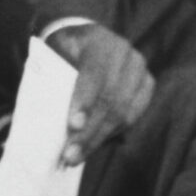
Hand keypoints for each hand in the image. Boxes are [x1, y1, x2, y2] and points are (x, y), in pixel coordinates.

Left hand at [46, 21, 153, 164]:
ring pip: (123, 112)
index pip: (93, 74)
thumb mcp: (52, 56)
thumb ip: (52, 80)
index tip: (72, 125)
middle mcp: (124, 52)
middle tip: (70, 155)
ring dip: (99, 138)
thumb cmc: (62, 52)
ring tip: (77, 156)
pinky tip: (94, 145)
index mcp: (98, 40)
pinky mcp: (147, 83)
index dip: (84, 101)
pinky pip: (133, 115)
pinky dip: (112, 133)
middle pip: (110, 98)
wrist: (84, 40)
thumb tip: (48, 124)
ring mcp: (139, 68)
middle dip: (89, 131)